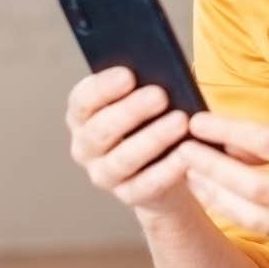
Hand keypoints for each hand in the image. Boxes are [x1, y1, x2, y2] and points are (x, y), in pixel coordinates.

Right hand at [65, 67, 195, 221]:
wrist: (164, 169)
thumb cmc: (151, 121)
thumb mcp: (143, 100)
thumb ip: (143, 85)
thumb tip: (160, 72)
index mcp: (83, 117)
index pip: (82, 100)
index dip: (102, 88)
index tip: (128, 75)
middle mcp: (85, 147)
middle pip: (101, 130)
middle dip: (131, 111)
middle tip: (160, 95)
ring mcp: (104, 174)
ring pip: (123, 158)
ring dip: (152, 138)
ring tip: (180, 121)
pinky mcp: (128, 195)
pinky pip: (147, 183)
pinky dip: (168, 168)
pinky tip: (186, 154)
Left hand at [174, 107, 268, 237]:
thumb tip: (231, 143)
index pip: (268, 143)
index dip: (229, 132)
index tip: (197, 121)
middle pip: (256, 186)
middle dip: (213, 168)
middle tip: (182, 149)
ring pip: (254, 216)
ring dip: (215, 194)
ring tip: (188, 171)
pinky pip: (257, 226)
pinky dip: (227, 209)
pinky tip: (205, 189)